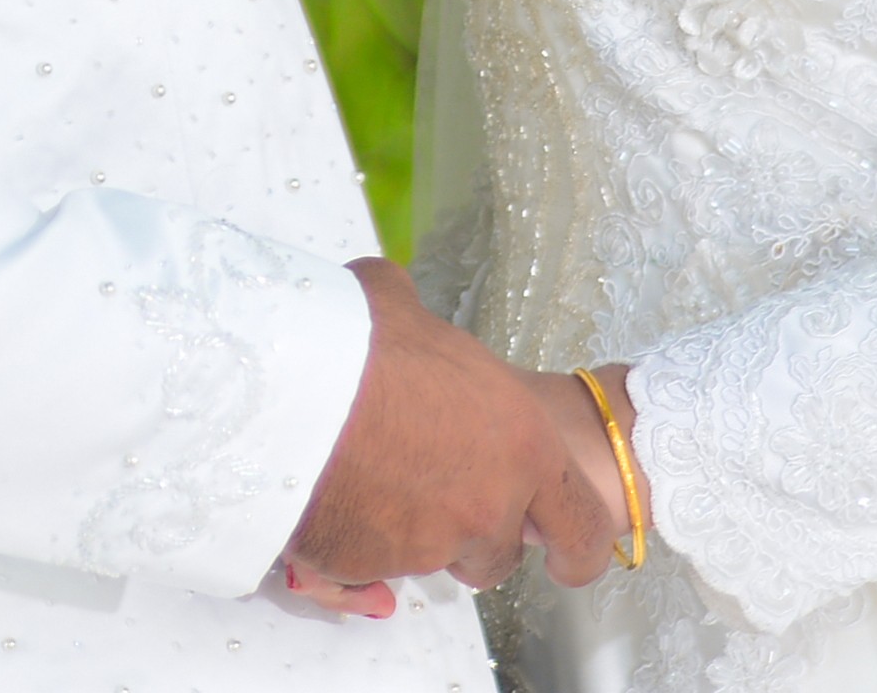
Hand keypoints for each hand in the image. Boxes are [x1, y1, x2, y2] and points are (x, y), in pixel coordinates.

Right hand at [280, 260, 629, 608]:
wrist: (294, 382)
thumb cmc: (362, 340)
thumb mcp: (407, 310)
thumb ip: (424, 329)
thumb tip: (396, 311)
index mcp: (524, 446)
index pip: (582, 527)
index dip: (574, 549)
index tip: (565, 557)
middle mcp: (487, 508)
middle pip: (498, 555)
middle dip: (474, 537)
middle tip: (436, 497)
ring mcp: (428, 546)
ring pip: (431, 560)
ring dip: (411, 536)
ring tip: (369, 480)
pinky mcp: (367, 566)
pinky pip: (365, 568)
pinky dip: (353, 542)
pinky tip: (326, 493)